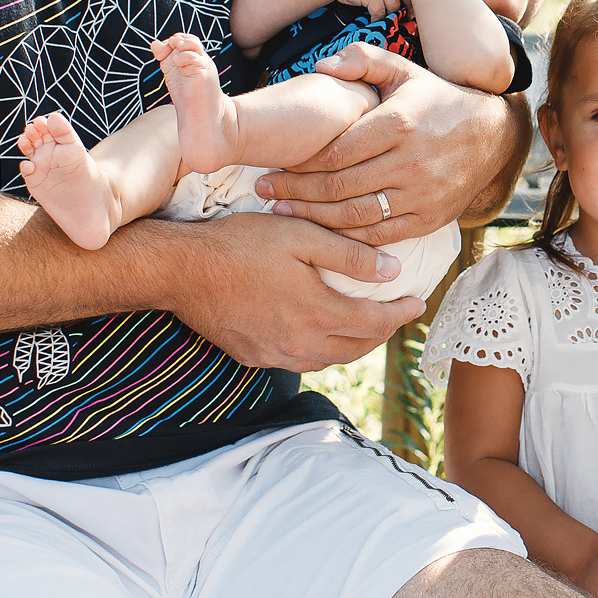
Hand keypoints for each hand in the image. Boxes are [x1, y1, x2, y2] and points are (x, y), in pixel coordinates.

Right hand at [153, 211, 421, 369]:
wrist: (181, 271)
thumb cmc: (240, 245)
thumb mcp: (301, 237)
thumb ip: (350, 256)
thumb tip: (392, 271)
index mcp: (318, 314)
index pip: (376, 323)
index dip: (402, 314)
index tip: (417, 302)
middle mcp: (301, 344)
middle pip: (357, 347)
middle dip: (382, 331)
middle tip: (395, 313)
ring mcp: (275, 355)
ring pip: (330, 359)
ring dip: (353, 344)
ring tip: (365, 324)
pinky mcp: (253, 356)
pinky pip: (300, 361)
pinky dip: (321, 349)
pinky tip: (321, 332)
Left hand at [255, 46, 514, 246]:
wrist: (491, 135)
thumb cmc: (436, 100)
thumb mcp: (403, 70)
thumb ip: (361, 61)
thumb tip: (320, 66)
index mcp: (398, 125)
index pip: (335, 152)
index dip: (299, 163)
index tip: (272, 166)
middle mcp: (410, 162)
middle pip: (339, 187)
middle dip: (296, 192)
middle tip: (265, 191)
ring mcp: (421, 194)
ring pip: (356, 216)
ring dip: (314, 218)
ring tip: (284, 212)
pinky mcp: (429, 219)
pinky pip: (381, 236)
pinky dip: (348, 238)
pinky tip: (322, 231)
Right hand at [331, 0, 403, 19]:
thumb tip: (400, 3)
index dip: (410, 0)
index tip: (409, 10)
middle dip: (404, 9)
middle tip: (401, 19)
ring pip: (393, 7)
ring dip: (388, 15)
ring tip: (382, 19)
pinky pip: (380, 12)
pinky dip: (376, 19)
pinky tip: (372, 20)